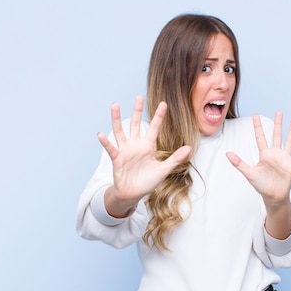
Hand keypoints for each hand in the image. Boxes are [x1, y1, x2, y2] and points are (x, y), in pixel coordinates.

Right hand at [98, 96, 191, 216]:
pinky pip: (111, 148)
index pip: (154, 128)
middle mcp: (135, 145)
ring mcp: (125, 150)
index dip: (159, 116)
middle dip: (137, 111)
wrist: (133, 194)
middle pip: (135, 124)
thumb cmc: (147, 182)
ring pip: (120, 131)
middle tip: (138, 97)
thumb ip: (175, 158)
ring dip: (116, 119)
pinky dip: (105, 142)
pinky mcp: (117, 159)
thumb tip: (189, 148)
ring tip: (115, 105)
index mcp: (148, 146)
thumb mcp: (164, 170)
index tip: (164, 103)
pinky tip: (101, 134)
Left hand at [226, 112, 290, 206]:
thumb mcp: (249, 173)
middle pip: (276, 135)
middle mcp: (275, 154)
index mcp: (264, 154)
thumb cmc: (261, 185)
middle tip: (279, 112)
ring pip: (289, 141)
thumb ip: (239, 163)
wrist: (273, 196)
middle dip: (278, 124)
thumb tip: (227, 154)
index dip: (258, 127)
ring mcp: (284, 158)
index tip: (256, 115)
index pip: (260, 137)